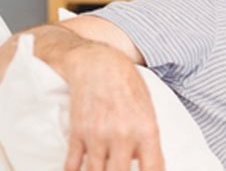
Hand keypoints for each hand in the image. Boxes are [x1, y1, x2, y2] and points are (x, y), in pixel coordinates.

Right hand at [63, 44, 164, 170]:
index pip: (153, 168)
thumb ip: (147, 138)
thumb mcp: (148, 110)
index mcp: (147, 130)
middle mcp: (123, 136)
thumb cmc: (128, 85)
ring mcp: (98, 136)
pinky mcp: (78, 133)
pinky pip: (73, 165)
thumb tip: (142, 162)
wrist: (99, 65)